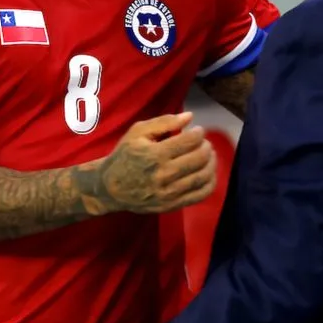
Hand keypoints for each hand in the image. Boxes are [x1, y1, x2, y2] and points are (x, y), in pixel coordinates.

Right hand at [99, 112, 216, 213]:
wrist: (111, 188)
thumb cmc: (125, 155)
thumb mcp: (137, 132)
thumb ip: (164, 122)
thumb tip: (190, 117)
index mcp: (155, 154)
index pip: (189, 141)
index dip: (199, 133)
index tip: (198, 130)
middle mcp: (163, 175)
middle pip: (199, 158)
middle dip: (206, 146)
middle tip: (204, 142)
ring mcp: (169, 193)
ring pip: (202, 176)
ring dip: (211, 162)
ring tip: (208, 155)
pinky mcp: (172, 205)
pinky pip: (200, 195)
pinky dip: (210, 182)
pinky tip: (208, 172)